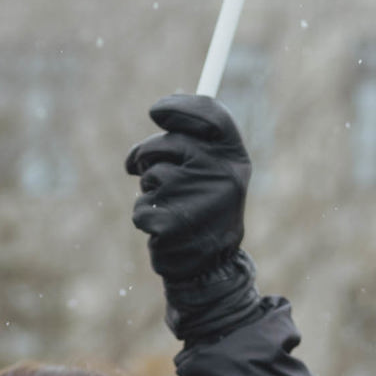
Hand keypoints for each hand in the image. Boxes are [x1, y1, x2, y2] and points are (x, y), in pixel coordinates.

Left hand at [126, 94, 249, 280]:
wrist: (211, 267)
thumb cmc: (204, 210)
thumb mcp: (212, 173)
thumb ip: (193, 143)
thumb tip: (160, 113)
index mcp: (234, 159)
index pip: (210, 114)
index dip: (179, 107)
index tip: (155, 112)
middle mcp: (222, 175)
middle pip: (166, 142)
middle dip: (148, 155)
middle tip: (144, 168)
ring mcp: (197, 199)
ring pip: (150, 175)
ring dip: (148, 190)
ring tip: (170, 207)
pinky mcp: (173, 224)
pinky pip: (141, 206)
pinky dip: (144, 217)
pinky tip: (164, 230)